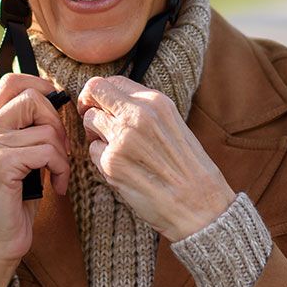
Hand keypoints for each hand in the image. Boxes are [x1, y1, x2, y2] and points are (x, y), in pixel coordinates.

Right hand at [0, 73, 70, 286]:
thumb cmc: (17, 200)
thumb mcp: (24, 156)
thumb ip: (29, 129)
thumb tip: (56, 99)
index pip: (12, 81)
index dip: (41, 86)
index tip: (55, 112)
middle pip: (34, 98)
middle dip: (58, 124)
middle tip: (60, 153)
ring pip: (46, 129)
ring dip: (62, 155)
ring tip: (57, 174)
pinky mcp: (0, 164)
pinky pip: (47, 151)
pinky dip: (60, 169)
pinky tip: (55, 187)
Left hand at [78, 75, 234, 240]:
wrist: (199, 205)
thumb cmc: (189, 169)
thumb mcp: (172, 126)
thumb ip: (144, 111)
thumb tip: (114, 103)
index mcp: (156, 102)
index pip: (113, 81)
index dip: (100, 93)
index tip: (99, 104)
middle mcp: (138, 115)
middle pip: (94, 91)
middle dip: (87, 103)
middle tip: (92, 119)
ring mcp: (122, 138)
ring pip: (89, 120)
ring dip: (95, 133)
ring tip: (114, 149)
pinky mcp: (111, 163)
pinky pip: (92, 151)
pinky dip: (100, 159)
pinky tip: (121, 169)